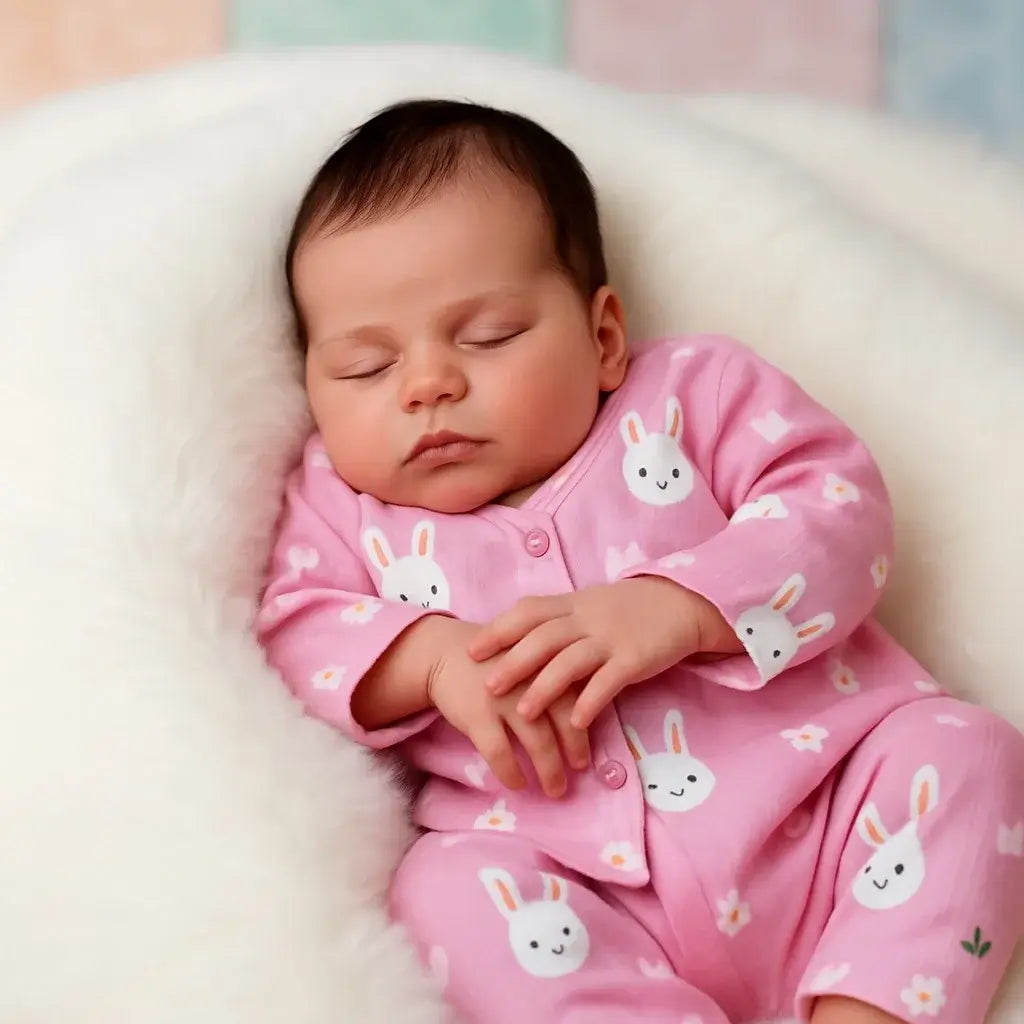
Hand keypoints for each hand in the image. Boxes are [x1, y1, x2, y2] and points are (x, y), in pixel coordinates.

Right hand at [426, 619, 589, 797]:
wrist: (444, 652)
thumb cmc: (495, 660)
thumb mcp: (528, 655)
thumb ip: (554, 676)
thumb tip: (584, 715)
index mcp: (546, 663)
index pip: (576, 700)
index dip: (583, 730)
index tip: (586, 753)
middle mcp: (530, 679)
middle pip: (562, 721)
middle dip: (573, 752)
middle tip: (576, 773)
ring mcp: (504, 696)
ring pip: (537, 741)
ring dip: (549, 770)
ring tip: (553, 789)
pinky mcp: (477, 714)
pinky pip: (500, 752)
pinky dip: (511, 772)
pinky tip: (517, 783)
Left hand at [468, 578, 737, 728]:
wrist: (681, 602)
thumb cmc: (627, 610)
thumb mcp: (589, 606)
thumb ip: (557, 621)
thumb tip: (516, 643)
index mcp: (572, 604)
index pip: (528, 612)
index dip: (499, 630)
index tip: (471, 649)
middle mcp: (587, 618)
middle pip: (544, 638)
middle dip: (514, 662)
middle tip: (487, 686)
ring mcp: (611, 637)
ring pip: (572, 660)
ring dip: (546, 687)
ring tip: (523, 712)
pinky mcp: (636, 658)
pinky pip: (610, 680)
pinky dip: (592, 700)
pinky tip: (578, 722)